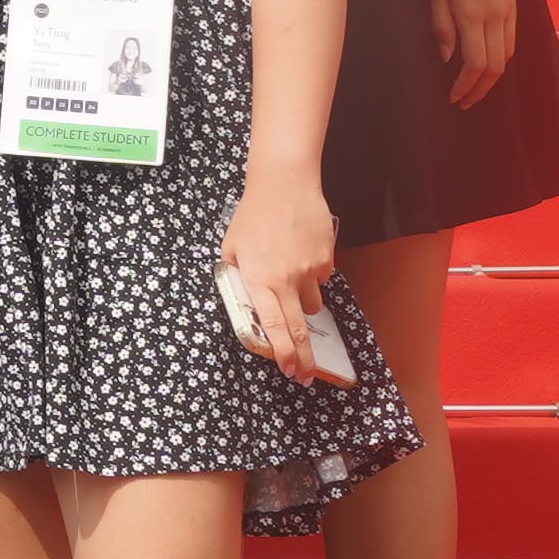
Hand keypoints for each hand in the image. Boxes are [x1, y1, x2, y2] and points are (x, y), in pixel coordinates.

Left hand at [217, 182, 339, 371]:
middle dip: (304, 357)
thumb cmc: (253, 214)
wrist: (285, 183)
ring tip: (290, 277)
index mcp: (259, 279)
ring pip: (311, 302)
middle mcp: (287, 279)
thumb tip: (247, 299)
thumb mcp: (232, 248)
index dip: (283, 353)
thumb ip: (239, 276)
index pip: (273, 326)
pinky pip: (321, 278)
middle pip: (299, 328)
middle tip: (304, 375)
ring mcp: (310, 269)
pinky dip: (312, 275)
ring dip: (302, 301)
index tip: (289, 371)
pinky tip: (301, 253)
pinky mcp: (327, 257)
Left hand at [427, 0, 517, 107]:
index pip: (475, 64)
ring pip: (508, 53)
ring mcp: (509, 6)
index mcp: (473, 13)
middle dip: (480, 89)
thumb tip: (448, 57)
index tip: (454, 98)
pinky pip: (512, 36)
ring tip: (476, 85)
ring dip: (493, 75)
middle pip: (496, 66)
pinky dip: (502, 54)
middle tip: (465, 101)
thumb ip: (441, 25)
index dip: (466, 87)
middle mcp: (496, 14)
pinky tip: (489, 57)